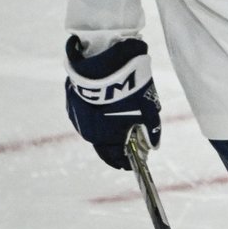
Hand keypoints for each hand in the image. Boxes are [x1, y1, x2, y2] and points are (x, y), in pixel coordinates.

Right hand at [64, 37, 160, 170]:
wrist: (104, 64)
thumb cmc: (129, 90)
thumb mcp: (148, 110)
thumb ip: (152, 130)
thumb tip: (155, 145)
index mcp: (105, 137)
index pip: (113, 157)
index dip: (123, 162)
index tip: (129, 164)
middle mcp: (88, 131)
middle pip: (102, 144)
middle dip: (114, 146)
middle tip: (126, 144)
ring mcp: (77, 116)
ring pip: (92, 128)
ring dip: (104, 129)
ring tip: (117, 125)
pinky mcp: (72, 101)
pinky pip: (85, 113)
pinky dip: (96, 114)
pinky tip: (105, 108)